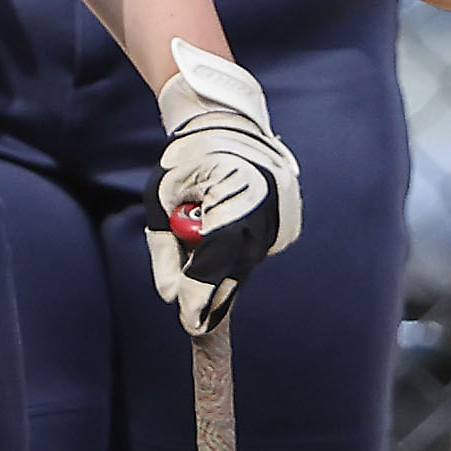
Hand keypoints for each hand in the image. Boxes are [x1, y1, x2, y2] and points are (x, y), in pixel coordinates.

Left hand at [146, 40, 300, 335]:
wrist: (228, 127)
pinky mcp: (289, 222)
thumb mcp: (161, 200)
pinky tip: (226, 230)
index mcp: (232, 195)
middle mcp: (266, 207)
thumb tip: (171, 298)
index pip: (215, 259)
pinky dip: (238, 254)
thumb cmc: (186, 161)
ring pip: (248, 263)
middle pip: (237, 270)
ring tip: (202, 247)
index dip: (200, 295)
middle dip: (214, 296)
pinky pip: (257, 250)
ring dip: (224, 271)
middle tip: (193, 321)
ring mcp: (283, 215)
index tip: (189, 323)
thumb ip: (164, 250)